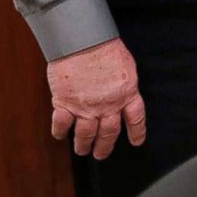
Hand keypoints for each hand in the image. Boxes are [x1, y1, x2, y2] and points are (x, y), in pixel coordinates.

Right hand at [47, 38, 146, 158]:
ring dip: (83, 144)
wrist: (84, 42)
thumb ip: (124, 84)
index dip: (137, 132)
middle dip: (105, 146)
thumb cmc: (105, 47)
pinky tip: (60, 135)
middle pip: (109, 132)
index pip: (135, 118)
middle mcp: (108, 105)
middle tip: (101, 155)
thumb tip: (123, 92)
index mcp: (127, 93)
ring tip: (82, 150)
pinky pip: (62, 124)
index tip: (136, 142)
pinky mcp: (65, 103)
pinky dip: (60, 132)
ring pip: (86, 134)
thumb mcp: (126, 66)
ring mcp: (86, 106)